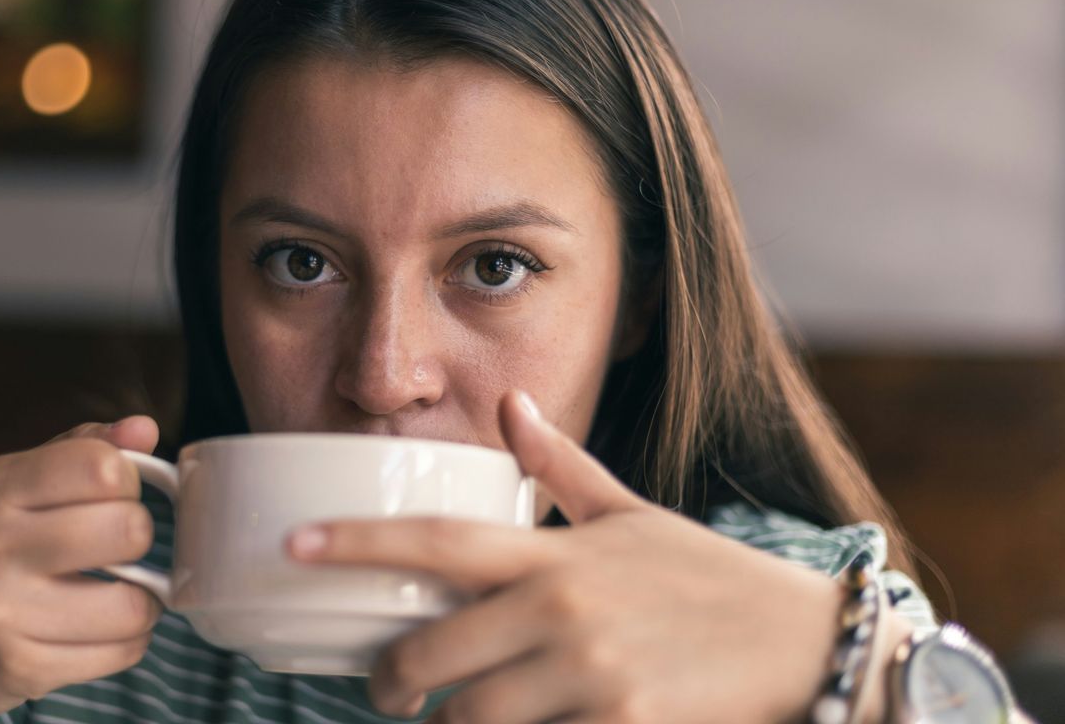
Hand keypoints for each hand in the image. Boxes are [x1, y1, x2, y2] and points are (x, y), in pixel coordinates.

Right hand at [0, 417, 162, 719]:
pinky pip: (120, 652)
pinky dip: (127, 643)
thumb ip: (81, 450)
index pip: (100, 465)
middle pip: (127, 529)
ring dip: (142, 603)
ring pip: (132, 603)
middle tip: (117, 550)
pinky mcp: (17, 665)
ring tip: (117, 596)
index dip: (126, 482)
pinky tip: (99, 632)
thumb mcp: (15, 488)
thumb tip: (144, 428)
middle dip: (138, 540)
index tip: (112, 499)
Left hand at [287, 392, 847, 723]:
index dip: (359, 542)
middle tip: (386, 689)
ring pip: (469, 720)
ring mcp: (590, 677)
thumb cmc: (705, 576)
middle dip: (391, 681)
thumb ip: (560, 467)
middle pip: (432, 655)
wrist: (803, 644)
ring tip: (445, 717)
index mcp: (554, 554)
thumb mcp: (631, 513)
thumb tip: (514, 406)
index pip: (437, 540)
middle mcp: (562, 612)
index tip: (296, 542)